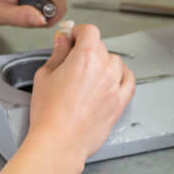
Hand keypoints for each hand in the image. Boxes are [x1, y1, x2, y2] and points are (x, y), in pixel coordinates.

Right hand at [24, 24, 135, 169]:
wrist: (59, 142)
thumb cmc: (49, 113)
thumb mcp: (45, 76)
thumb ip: (57, 54)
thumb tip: (62, 41)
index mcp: (85, 57)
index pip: (89, 31)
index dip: (78, 32)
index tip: (71, 39)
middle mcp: (103, 68)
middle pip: (100, 46)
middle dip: (87, 49)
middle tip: (73, 59)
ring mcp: (114, 86)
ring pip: (115, 62)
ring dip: (103, 62)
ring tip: (90, 72)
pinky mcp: (120, 102)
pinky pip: (129, 81)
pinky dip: (122, 76)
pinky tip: (112, 78)